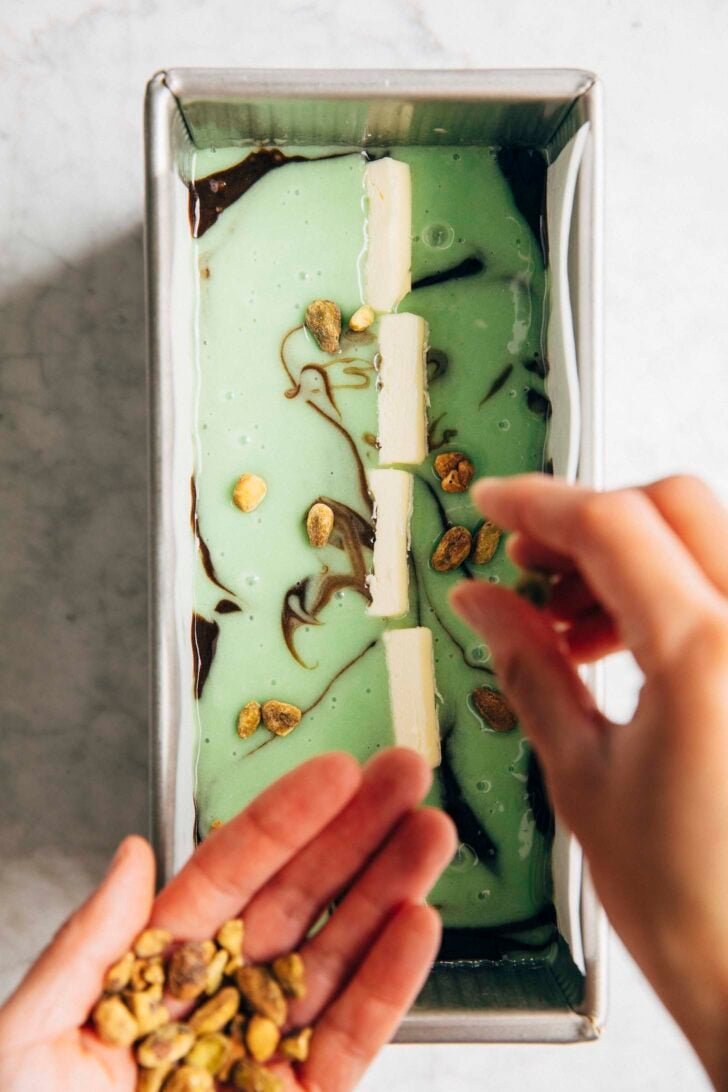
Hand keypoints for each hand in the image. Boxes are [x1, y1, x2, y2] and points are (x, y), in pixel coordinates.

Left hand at [0, 749, 454, 1090]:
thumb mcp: (28, 1040)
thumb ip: (85, 947)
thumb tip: (134, 853)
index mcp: (154, 971)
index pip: (231, 876)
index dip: (285, 820)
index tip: (333, 771)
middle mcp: (219, 1000)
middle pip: (300, 901)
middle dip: (357, 834)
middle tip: (403, 775)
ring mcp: (265, 1054)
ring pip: (339, 959)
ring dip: (390, 891)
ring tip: (431, 832)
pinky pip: (354, 1041)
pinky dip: (391, 984)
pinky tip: (417, 926)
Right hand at [451, 473, 727, 1088]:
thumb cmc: (695, 910)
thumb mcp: (583, 776)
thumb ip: (529, 666)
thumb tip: (482, 603)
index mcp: (708, 659)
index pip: (612, 525)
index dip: (538, 503)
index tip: (491, 503)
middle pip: (670, 506)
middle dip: (587, 522)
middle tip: (525, 565)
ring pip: (701, 538)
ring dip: (626, 557)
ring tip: (568, 620)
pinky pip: (721, 588)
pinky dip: (664, 591)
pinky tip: (619, 641)